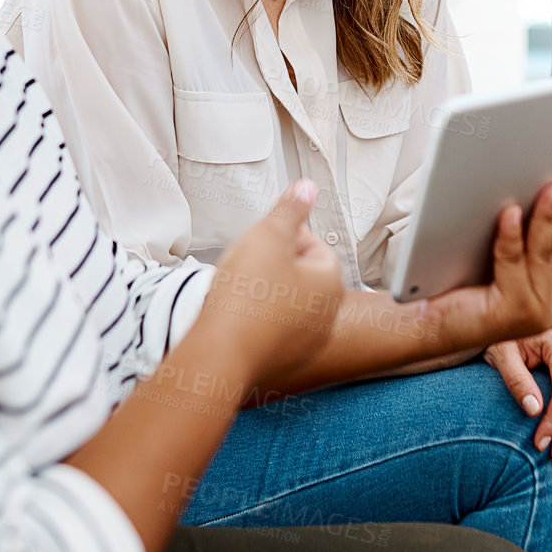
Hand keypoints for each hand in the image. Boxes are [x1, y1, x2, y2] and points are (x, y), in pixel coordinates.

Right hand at [202, 181, 344, 387]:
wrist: (221, 353)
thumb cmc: (245, 298)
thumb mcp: (267, 235)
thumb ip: (290, 209)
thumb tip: (307, 188)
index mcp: (330, 283)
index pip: (315, 245)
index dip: (285, 238)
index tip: (262, 242)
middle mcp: (326, 315)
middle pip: (302, 276)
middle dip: (275, 267)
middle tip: (247, 266)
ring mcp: (307, 343)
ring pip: (288, 305)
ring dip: (266, 295)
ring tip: (239, 292)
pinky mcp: (285, 363)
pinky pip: (273, 332)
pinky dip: (259, 323)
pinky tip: (237, 318)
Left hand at [426, 175, 551, 350]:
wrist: (430, 329)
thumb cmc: (462, 289)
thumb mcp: (507, 263)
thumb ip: (529, 241)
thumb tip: (550, 193)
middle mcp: (551, 304)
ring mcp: (531, 310)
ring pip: (544, 253)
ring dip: (550, 216)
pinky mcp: (506, 312)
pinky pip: (510, 261)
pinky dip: (510, 234)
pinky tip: (509, 210)